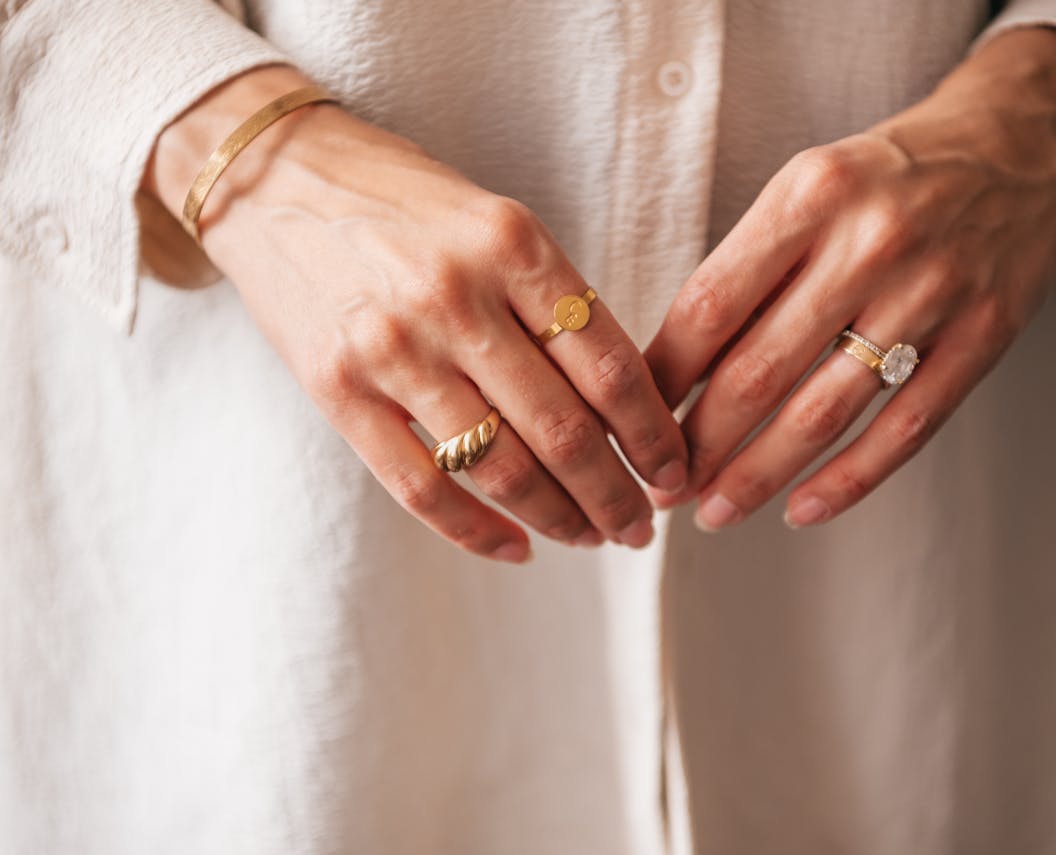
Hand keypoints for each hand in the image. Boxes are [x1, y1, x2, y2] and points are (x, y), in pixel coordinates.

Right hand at [144, 66, 688, 561]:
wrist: (271, 177)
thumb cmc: (403, 202)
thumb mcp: (495, 222)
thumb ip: (552, 304)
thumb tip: (623, 408)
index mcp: (512, 244)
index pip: (609, 365)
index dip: (652, 434)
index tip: (673, 469)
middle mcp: (456, 297)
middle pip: (564, 430)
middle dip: (617, 495)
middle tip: (642, 525)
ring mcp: (392, 348)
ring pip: (500, 468)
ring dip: (560, 518)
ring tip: (591, 536)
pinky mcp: (337, 391)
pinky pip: (421, 487)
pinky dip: (478, 531)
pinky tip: (518, 547)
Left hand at [644, 27, 1055, 529]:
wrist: (1022, 143)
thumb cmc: (889, 176)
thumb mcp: (809, 188)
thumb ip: (750, 268)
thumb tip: (676, 371)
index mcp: (809, 195)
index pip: (710, 307)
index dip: (663, 379)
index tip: (632, 422)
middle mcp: (869, 242)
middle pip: (758, 371)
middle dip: (699, 444)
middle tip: (664, 488)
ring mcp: (932, 293)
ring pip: (824, 411)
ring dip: (759, 475)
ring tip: (716, 512)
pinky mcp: (984, 336)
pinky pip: (905, 428)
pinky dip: (848, 480)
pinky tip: (802, 510)